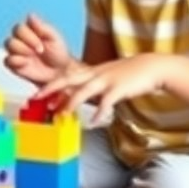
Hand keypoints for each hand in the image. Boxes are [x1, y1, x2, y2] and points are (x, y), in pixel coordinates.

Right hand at [3, 14, 75, 84]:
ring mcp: (16, 51)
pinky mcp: (14, 65)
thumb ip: (42, 27)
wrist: (60, 72)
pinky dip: (15, 61)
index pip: (20, 27)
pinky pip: (6, 60)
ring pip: (8, 44)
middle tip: (40, 51)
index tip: (42, 43)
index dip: (29, 35)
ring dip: (21, 50)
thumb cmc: (58, 53)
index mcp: (29, 30)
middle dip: (27, 42)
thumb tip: (30, 15)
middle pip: (14, 33)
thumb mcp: (54, 38)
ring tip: (32, 57)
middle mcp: (21, 39)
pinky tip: (26, 64)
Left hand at [38, 53, 165, 123]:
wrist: (151, 67)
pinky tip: (95, 121)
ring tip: (62, 114)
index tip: (38, 94)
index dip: (51, 85)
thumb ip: (91, 85)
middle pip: (69, 79)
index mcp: (91, 72)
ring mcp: (107, 80)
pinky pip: (108, 100)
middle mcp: (95, 74)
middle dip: (52, 88)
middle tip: (37, 97)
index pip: (66, 76)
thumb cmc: (128, 74)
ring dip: (71, 102)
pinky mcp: (120, 88)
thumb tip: (77, 97)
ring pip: (85, 90)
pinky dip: (101, 111)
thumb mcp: (106, 76)